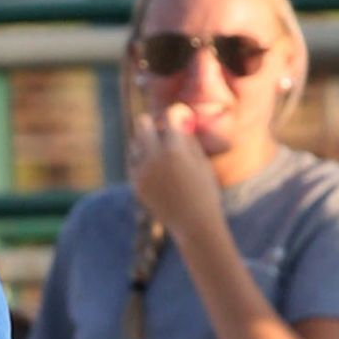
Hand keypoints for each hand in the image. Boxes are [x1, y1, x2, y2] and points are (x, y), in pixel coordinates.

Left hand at [127, 104, 226, 237]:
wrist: (195, 225)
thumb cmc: (205, 191)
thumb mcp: (202, 161)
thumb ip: (187, 138)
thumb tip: (175, 119)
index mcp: (175, 150)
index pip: (169, 115)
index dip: (178, 113)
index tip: (182, 118)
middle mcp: (154, 158)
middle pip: (143, 123)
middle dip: (155, 124)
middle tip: (166, 132)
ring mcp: (142, 172)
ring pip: (135, 143)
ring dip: (147, 143)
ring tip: (163, 154)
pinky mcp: (136, 184)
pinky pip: (133, 162)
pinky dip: (142, 160)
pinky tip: (157, 169)